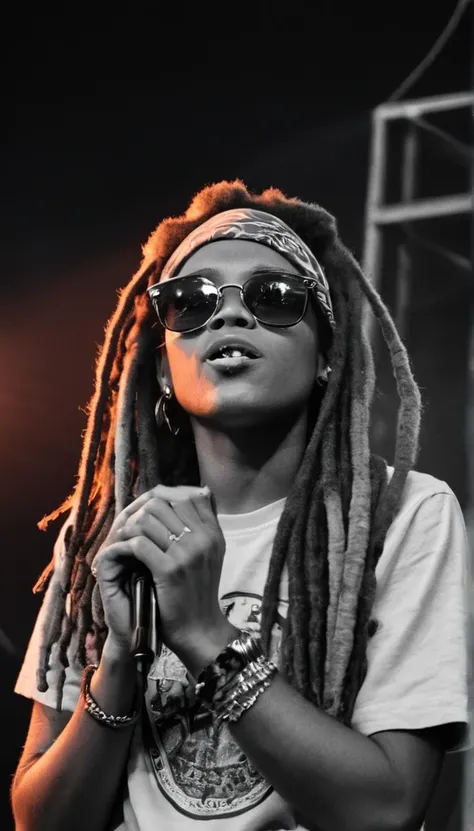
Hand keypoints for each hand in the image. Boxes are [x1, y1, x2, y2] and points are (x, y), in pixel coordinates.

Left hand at [92, 484, 233, 671]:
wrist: (199, 630)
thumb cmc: (197, 592)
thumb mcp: (209, 554)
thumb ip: (202, 526)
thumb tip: (197, 492)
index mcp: (214, 533)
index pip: (185, 496)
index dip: (162, 500)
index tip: (149, 514)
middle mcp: (204, 539)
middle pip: (162, 504)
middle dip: (141, 513)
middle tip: (131, 528)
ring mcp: (188, 554)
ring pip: (147, 519)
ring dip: (130, 529)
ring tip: (124, 540)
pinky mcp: (170, 570)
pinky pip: (139, 544)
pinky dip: (125, 547)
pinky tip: (121, 555)